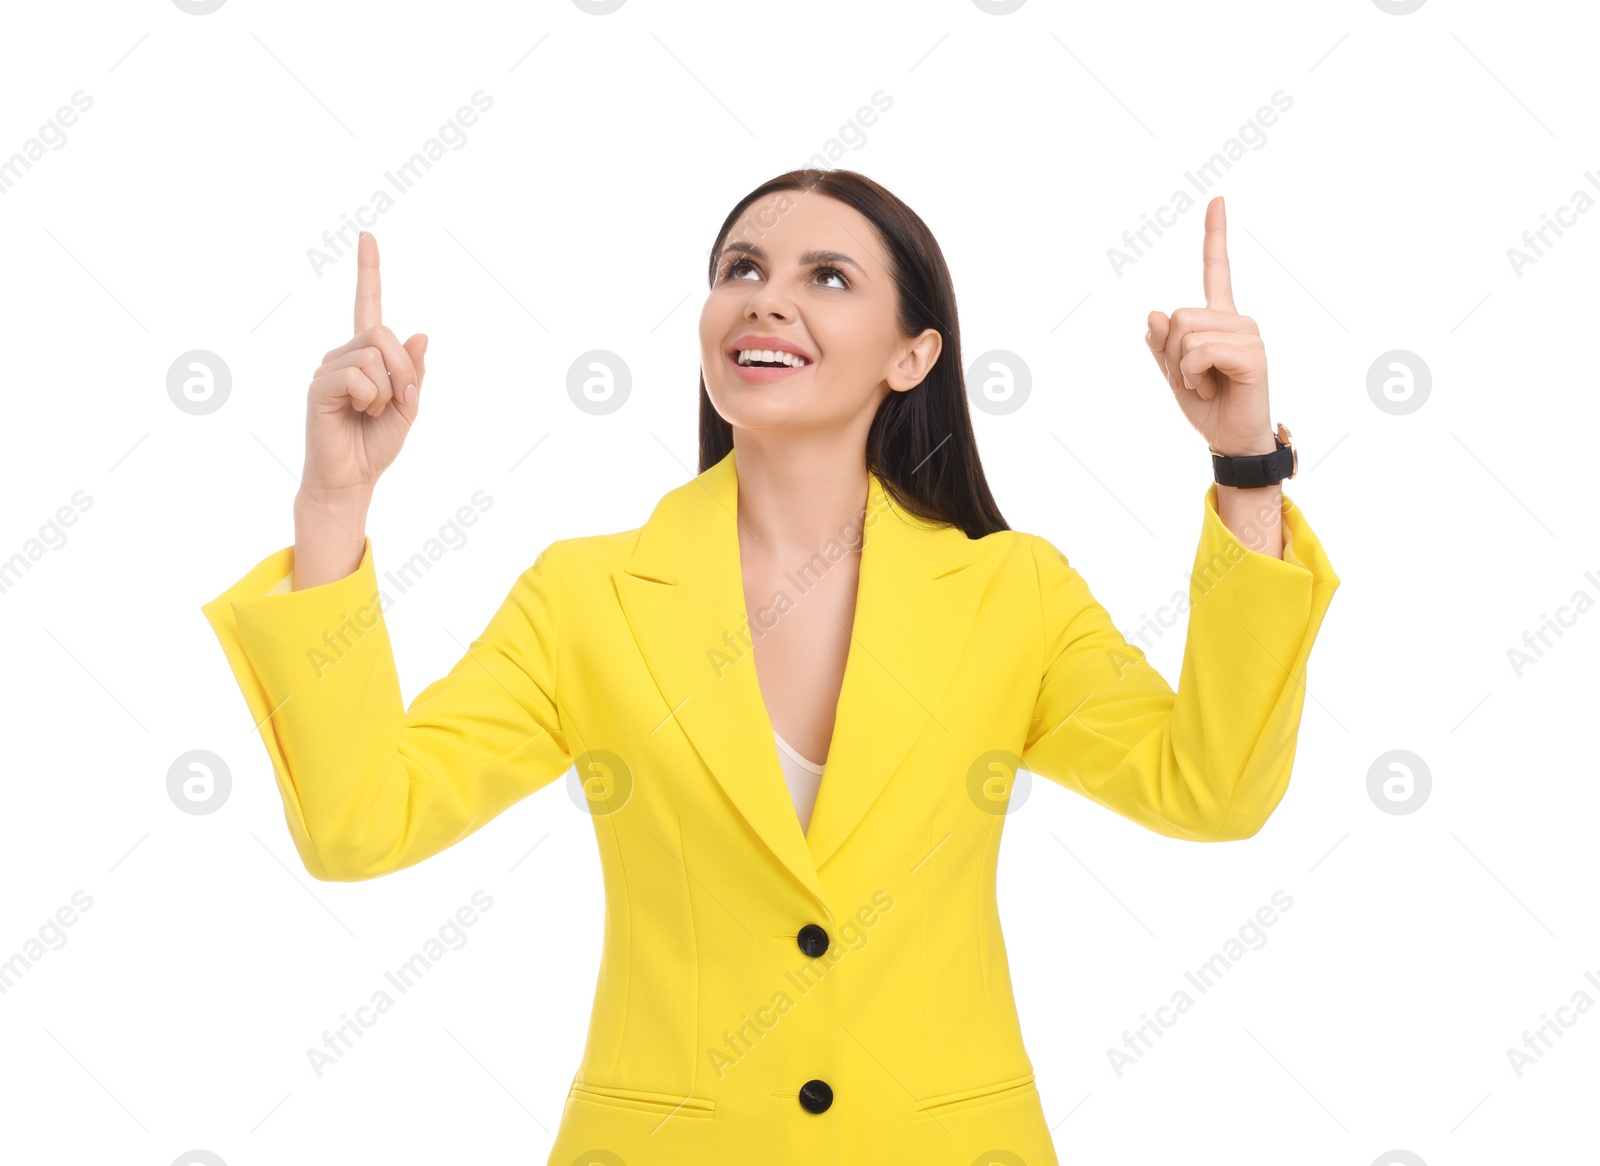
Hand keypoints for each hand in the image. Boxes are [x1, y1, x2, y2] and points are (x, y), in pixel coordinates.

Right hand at [301, 231, 428, 506]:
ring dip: (387, 390)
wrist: (353, 478)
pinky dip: (370, 398)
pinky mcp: (319, 386)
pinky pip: (357, 376)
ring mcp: (329, 368)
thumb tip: (420, 334)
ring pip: (373, 356)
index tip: (367, 236)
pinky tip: (358, 413)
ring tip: (373, 412)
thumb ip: (414, 371)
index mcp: (366, 356)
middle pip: (383, 334)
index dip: (368, 271)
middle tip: (401, 401)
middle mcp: (343, 355)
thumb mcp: (409, 405)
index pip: (367, 305)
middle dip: (404, 369)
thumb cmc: (376, 443)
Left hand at [1143, 196, 1274, 455]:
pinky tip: (1212, 388)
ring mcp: (1248, 335)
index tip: (1217, 199)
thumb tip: (1155, 311)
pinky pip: (1200, 351)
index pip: (1218, 270)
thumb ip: (1162, 343)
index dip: (1216, 235)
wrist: (1230, 440)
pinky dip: (1192, 375)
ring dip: (1181, 367)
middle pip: (1178, 315)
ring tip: (1205, 384)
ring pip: (1185, 332)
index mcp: (1220, 320)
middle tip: (1191, 378)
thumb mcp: (1174, 373)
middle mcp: (1238, 320)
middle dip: (1170, 353)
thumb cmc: (1208, 406)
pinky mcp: (1252, 355)